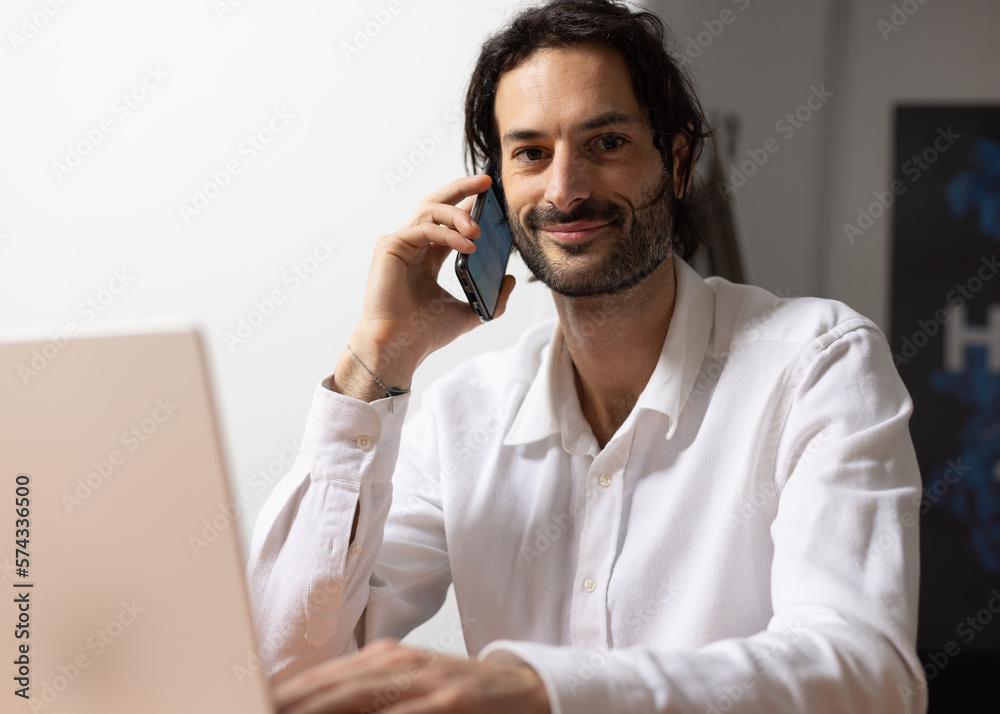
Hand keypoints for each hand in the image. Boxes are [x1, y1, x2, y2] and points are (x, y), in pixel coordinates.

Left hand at [273, 638, 549, 713]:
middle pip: (333, 687)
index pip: (324, 678)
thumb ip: (368, 697)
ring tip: (287, 712)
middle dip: (292, 702)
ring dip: (324, 708)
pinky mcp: (450, 702)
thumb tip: (321, 700)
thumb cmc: (458, 695)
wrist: (523, 687)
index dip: (286, 692)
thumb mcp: (410, 688)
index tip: (251, 698)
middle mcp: (400, 664)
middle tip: (256, 705)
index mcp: (386, 660)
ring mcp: (425, 681)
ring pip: (361, 697)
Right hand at [334, 175, 515, 401]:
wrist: (399, 346)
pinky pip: (424, 228)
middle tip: (487, 182)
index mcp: (427, 257)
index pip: (449, 221)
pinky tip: (468, 245)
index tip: (492, 197)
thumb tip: (511, 279)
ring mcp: (400, 243)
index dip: (469, 205)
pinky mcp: (390, 246)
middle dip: (462, 187)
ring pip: (430, 210)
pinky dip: (448, 233)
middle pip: (437, 203)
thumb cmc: (424, 333)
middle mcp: (412, 245)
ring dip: (458, 214)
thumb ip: (492, 297)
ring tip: (479, 229)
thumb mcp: (469, 312)